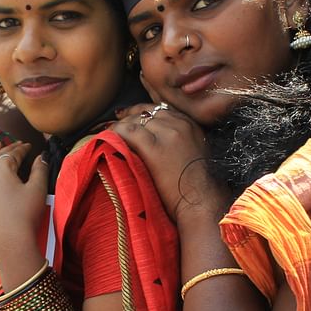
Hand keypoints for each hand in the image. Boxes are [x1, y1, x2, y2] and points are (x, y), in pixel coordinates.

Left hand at [0, 140, 44, 259]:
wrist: (12, 240)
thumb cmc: (26, 213)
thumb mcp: (38, 189)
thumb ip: (39, 170)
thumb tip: (40, 157)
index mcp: (1, 170)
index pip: (12, 154)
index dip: (21, 149)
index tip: (29, 146)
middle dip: (6, 150)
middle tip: (15, 145)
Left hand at [110, 103, 225, 221]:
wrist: (202, 201)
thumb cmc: (198, 187)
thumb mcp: (195, 153)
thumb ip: (181, 140)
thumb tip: (157, 138)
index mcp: (191, 125)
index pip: (161, 109)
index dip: (141, 112)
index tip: (127, 116)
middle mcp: (181, 125)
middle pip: (147, 113)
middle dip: (129, 118)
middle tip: (114, 127)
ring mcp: (168, 134)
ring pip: (137, 120)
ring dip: (121, 126)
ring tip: (109, 134)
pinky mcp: (155, 148)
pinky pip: (130, 132)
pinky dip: (116, 133)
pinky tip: (109, 138)